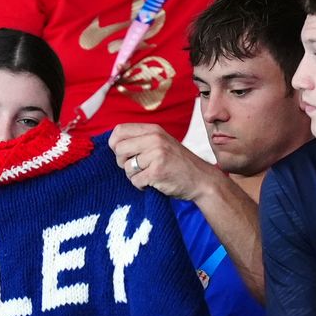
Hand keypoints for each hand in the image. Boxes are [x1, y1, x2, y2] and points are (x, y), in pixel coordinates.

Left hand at [109, 123, 223, 201]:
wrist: (202, 179)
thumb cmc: (178, 163)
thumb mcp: (161, 143)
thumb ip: (141, 140)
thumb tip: (113, 144)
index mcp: (154, 130)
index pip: (119, 130)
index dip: (115, 144)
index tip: (123, 154)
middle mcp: (155, 139)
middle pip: (119, 149)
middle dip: (123, 163)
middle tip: (138, 168)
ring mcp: (156, 155)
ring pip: (127, 167)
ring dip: (134, 176)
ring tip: (149, 175)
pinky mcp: (157, 172)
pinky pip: (135, 181)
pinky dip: (141, 186)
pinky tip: (154, 183)